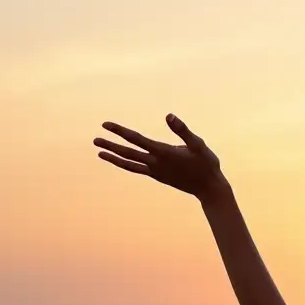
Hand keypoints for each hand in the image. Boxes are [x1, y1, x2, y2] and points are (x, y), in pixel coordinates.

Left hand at [93, 114, 224, 198]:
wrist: (210, 189)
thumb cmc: (207, 164)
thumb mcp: (198, 144)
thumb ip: (183, 130)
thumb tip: (168, 115)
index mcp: (164, 153)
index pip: (137, 140)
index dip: (120, 131)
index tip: (106, 124)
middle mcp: (157, 163)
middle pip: (128, 153)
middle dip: (111, 145)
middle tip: (95, 140)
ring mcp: (156, 172)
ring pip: (130, 164)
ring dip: (114, 158)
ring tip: (99, 153)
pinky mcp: (159, 176)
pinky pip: (138, 169)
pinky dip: (126, 165)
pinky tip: (119, 160)